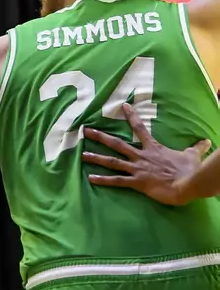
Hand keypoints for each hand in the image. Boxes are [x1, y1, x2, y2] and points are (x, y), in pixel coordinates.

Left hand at [82, 103, 209, 205]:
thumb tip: (207, 141)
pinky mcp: (137, 182)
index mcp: (153, 147)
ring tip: (82, 155)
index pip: (139, 127)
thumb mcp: (192, 155)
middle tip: (85, 131)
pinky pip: (117, 181)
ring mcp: (137, 168)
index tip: (122, 105)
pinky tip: (90, 178)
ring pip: (113, 161)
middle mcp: (141, 155)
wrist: (187, 183)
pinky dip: (103, 180)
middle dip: (100, 137)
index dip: (131, 116)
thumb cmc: (188, 169)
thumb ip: (196, 147)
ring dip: (97, 157)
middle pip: (117, 143)